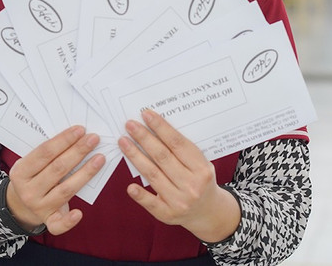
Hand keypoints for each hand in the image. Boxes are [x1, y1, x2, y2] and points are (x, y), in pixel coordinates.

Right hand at [7, 125, 104, 234]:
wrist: (20, 204)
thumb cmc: (33, 175)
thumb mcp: (31, 163)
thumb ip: (48, 152)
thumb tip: (76, 135)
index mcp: (20, 172)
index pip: (45, 152)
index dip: (64, 140)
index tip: (80, 129)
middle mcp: (28, 191)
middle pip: (57, 169)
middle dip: (78, 151)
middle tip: (94, 139)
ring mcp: (38, 207)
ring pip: (66, 189)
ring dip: (85, 173)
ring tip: (100, 158)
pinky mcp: (48, 221)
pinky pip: (58, 224)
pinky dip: (68, 220)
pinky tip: (79, 213)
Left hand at [118, 110, 239, 242]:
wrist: (208, 211)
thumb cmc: (200, 180)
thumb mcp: (201, 164)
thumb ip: (182, 150)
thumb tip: (155, 128)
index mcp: (202, 168)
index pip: (178, 144)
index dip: (161, 128)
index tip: (146, 115)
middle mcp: (192, 185)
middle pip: (162, 157)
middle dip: (144, 138)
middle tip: (130, 125)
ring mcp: (180, 201)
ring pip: (153, 175)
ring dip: (135, 156)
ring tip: (123, 141)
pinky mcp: (168, 215)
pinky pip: (151, 203)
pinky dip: (140, 194)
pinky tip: (130, 186)